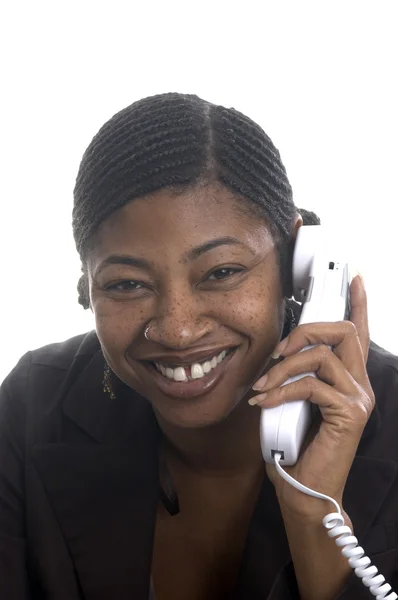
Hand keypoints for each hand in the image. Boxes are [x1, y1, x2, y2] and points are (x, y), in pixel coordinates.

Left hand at [249, 275, 374, 520]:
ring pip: (322, 356)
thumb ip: (297, 375)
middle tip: (278, 350)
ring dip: (283, 366)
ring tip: (262, 384)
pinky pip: (311, 385)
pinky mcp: (348, 413)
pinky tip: (264, 402)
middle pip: (343, 331)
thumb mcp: (294, 401)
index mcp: (348, 379)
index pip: (359, 334)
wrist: (303, 489)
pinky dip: (281, 390)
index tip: (355, 279)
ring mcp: (357, 398)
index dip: (359, 304)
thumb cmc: (296, 446)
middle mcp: (359, 385)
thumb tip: (279, 353)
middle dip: (305, 330)